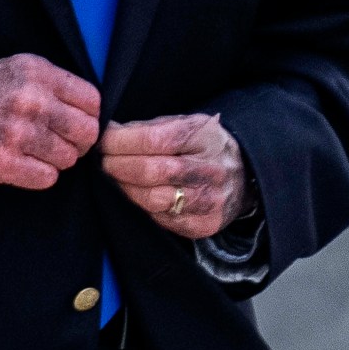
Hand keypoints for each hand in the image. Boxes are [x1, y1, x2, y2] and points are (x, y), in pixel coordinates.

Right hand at [0, 54, 101, 188]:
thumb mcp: (13, 69)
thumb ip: (51, 84)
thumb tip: (87, 110)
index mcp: (37, 74)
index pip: (92, 101)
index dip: (87, 115)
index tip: (75, 122)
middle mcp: (31, 101)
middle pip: (86, 133)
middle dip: (77, 141)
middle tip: (59, 142)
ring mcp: (17, 134)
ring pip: (68, 158)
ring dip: (55, 159)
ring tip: (34, 152)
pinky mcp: (2, 163)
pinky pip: (47, 178)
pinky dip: (38, 175)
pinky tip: (22, 164)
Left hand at [100, 114, 249, 238]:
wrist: (246, 175)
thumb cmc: (204, 146)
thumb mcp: (186, 125)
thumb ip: (149, 128)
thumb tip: (108, 132)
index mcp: (204, 137)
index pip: (154, 140)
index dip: (121, 142)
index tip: (102, 142)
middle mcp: (210, 170)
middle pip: (151, 172)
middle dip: (118, 166)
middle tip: (105, 162)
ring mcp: (210, 200)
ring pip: (153, 200)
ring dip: (126, 189)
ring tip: (118, 179)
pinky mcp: (205, 224)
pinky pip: (162, 219)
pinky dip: (144, 207)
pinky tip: (140, 194)